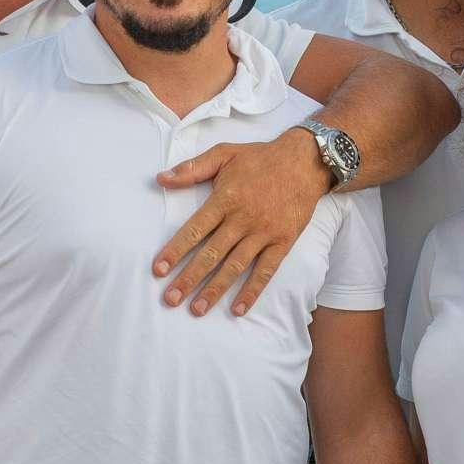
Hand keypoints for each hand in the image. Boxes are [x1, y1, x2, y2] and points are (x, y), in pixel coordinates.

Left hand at [151, 129, 327, 317]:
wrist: (305, 161)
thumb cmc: (260, 157)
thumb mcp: (223, 153)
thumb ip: (191, 168)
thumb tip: (160, 178)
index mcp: (225, 199)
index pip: (195, 230)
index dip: (175, 251)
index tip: (158, 269)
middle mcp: (243, 219)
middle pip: (211, 254)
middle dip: (189, 278)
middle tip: (170, 299)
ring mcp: (264, 233)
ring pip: (235, 266)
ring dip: (215, 289)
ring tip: (196, 310)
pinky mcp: (282, 242)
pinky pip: (266, 270)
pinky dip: (252, 291)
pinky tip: (238, 309)